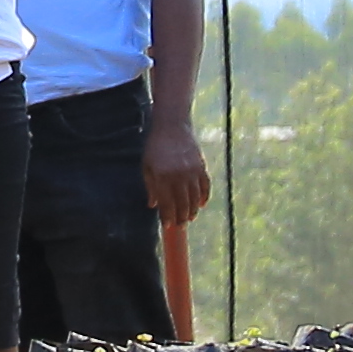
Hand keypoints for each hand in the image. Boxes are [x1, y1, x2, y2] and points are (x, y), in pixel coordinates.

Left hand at [145, 111, 211, 226]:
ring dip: (193, 210)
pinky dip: (204, 197)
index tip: (168, 226)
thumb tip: (152, 205)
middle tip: (180, 226)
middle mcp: (178, 175)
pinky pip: (205, 187)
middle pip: (182, 204)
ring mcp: (191, 171)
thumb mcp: (147, 166)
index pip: (166, 203)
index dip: (167, 217)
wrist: (172, 126)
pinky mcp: (201, 166)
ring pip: (195, 198)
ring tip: (189, 218)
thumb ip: (150, 187)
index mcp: (161, 176)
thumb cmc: (155, 147)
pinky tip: (200, 205)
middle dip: (181, 218)